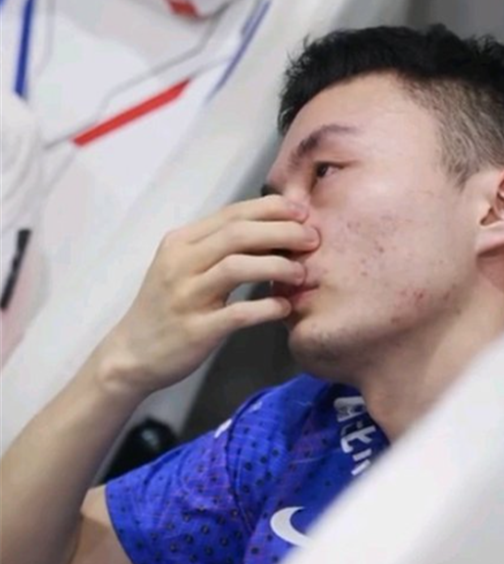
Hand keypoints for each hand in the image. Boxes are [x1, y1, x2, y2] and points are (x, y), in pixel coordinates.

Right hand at [102, 195, 318, 394]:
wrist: (131, 354)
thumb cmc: (166, 307)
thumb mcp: (183, 267)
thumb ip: (218, 248)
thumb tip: (272, 233)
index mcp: (181, 242)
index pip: (232, 214)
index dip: (272, 209)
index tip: (303, 212)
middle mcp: (180, 263)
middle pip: (238, 234)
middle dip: (282, 232)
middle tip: (312, 240)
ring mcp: (186, 296)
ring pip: (237, 267)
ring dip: (277, 267)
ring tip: (301, 274)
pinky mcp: (196, 330)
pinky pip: (238, 314)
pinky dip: (266, 308)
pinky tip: (284, 308)